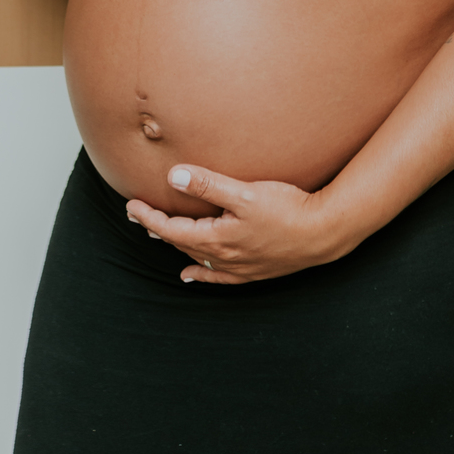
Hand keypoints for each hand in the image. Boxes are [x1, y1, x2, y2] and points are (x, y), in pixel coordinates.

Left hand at [126, 164, 342, 283]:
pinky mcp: (254, 270)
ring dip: (176, 245)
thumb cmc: (287, 209)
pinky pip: (218, 276)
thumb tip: (172, 177)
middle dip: (158, 228)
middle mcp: (224, 256)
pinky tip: (192, 275)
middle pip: (181, 243)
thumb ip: (208, 184)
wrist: (322, 234)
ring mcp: (239, 266)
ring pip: (197, 258)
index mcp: (217, 238)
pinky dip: (201, 274)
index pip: (173, 229)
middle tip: (137, 215)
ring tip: (159, 236)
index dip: (150, 217)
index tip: (131, 205)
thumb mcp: (245, 193)